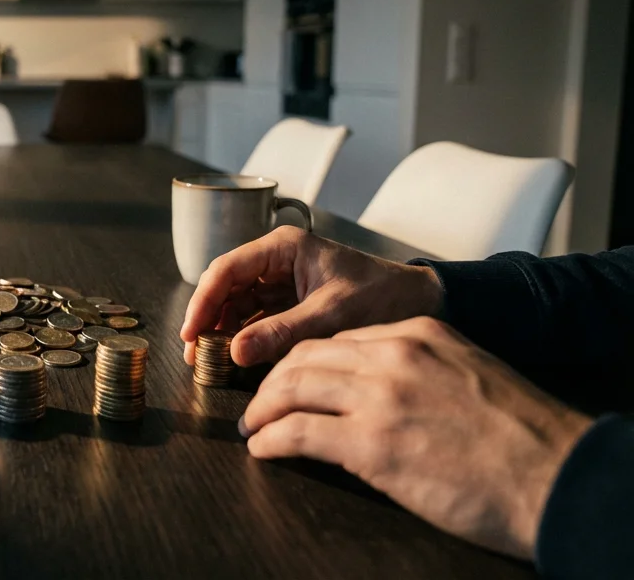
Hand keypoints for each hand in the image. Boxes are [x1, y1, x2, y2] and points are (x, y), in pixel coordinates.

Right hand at [180, 226, 443, 365]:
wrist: (423, 304)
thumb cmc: (384, 296)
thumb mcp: (333, 314)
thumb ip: (283, 332)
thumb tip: (236, 352)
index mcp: (285, 248)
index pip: (227, 269)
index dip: (203, 301)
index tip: (191, 333)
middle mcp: (277, 261)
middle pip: (225, 288)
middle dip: (207, 320)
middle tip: (194, 355)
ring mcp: (281, 284)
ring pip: (236, 306)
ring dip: (221, 332)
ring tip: (209, 363)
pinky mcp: (289, 306)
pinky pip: (255, 321)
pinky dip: (242, 340)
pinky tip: (234, 361)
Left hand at [241, 317, 592, 558]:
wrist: (557, 475)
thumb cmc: (524, 439)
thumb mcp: (471, 378)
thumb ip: (424, 372)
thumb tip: (385, 394)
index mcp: (420, 335)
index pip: (341, 340)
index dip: (307, 363)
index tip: (292, 382)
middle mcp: (394, 356)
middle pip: (306, 357)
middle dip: (274, 382)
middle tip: (261, 405)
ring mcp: (380, 397)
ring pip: (291, 388)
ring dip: (263, 410)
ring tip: (254, 428)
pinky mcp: (370, 443)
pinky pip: (296, 432)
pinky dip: (271, 440)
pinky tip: (263, 449)